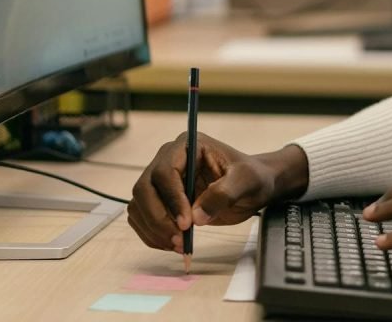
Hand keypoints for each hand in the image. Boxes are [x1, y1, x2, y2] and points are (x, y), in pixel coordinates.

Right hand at [127, 133, 308, 252]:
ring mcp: (161, 181)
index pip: (165, 171)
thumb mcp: (247, 181)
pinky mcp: (160, 200)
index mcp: (187, 145)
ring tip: (180, 246)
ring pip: (139, 205)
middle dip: (159, 218)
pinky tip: (173, 244)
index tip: (187, 223)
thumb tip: (196, 216)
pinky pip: (142, 218)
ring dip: (154, 230)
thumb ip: (224, 194)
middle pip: (145, 189)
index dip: (172, 199)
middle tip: (180, 241)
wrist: (252, 187)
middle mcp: (168, 159)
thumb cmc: (251, 177)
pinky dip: (153, 235)